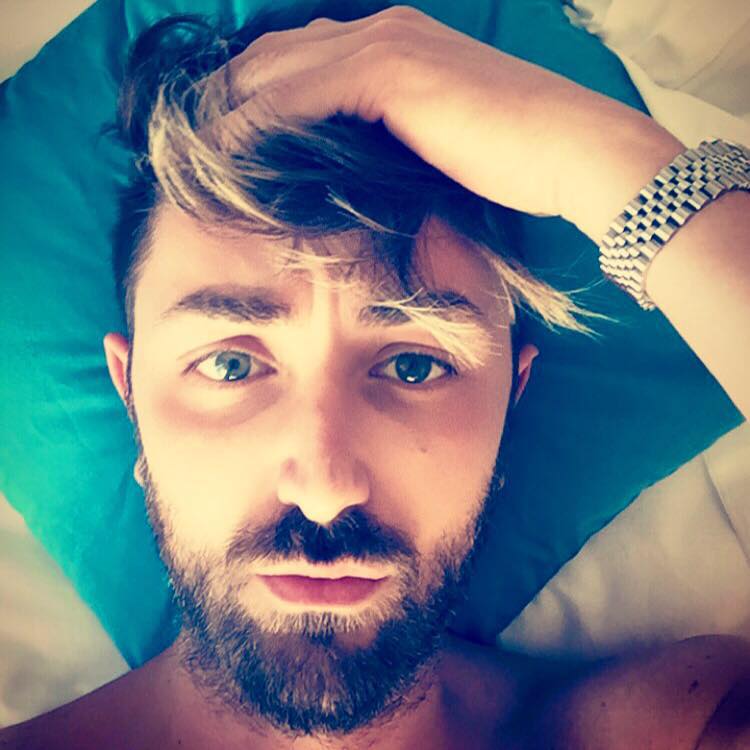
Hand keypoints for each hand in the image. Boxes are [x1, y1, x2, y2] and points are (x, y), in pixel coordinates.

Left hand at [214, 5, 681, 240]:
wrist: (569, 152)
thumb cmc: (510, 165)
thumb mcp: (431, 151)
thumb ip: (382, 148)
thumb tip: (341, 181)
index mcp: (389, 45)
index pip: (294, 64)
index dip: (249, 102)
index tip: (215, 148)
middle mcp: (380, 31)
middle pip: (270, 60)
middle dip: (223, 104)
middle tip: (184, 151)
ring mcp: (382, 44)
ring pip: (273, 72)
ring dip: (227, 114)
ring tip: (190, 157)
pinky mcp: (387, 72)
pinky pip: (296, 96)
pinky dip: (255, 125)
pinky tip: (225, 157)